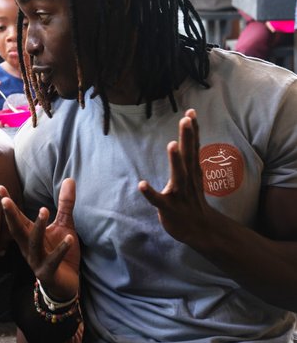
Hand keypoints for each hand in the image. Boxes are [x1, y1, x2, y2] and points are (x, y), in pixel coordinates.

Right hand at [0, 178, 79, 300]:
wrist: (65, 285)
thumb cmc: (60, 254)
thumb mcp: (64, 225)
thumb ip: (65, 204)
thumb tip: (69, 179)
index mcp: (28, 235)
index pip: (16, 217)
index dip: (8, 203)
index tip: (0, 187)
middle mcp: (28, 247)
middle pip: (16, 229)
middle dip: (10, 215)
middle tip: (5, 200)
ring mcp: (36, 260)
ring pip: (33, 243)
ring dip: (37, 227)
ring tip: (44, 210)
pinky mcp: (48, 272)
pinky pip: (53, 260)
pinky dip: (61, 249)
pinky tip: (69, 238)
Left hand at [138, 108, 213, 244]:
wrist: (201, 231)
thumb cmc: (191, 199)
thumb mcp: (192, 176)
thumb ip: (188, 158)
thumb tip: (187, 136)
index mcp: (191, 170)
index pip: (193, 147)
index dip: (192, 130)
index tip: (191, 111)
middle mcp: (188, 180)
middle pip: (188, 156)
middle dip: (187, 137)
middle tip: (186, 119)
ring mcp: (179, 194)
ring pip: (178, 176)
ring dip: (175, 161)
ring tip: (172, 144)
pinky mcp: (169, 208)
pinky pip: (158, 200)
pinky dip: (151, 193)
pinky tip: (142, 184)